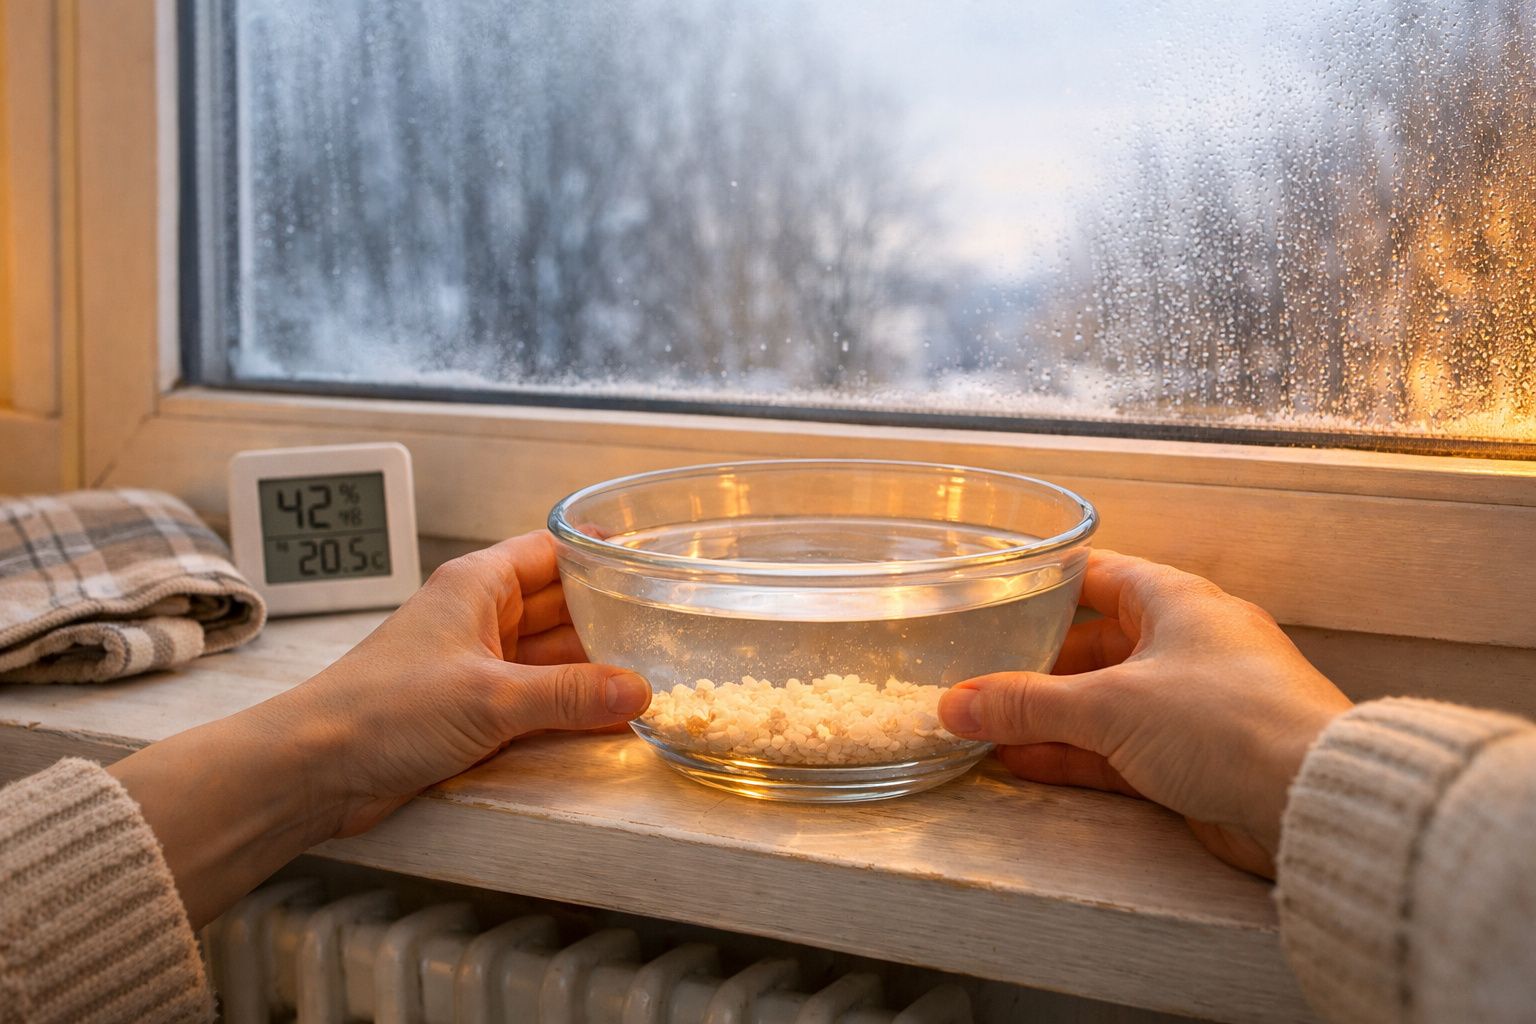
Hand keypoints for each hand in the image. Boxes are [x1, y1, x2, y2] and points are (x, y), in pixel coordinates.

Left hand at [110, 531, 648, 926]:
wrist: (314, 769)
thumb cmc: (382, 710)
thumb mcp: (490, 698)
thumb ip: (570, 694)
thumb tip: (639, 691)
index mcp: (477, 585)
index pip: (553, 551)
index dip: (600, 552)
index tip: (650, 557)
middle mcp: (479, 617)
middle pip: (561, 604)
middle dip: (609, 615)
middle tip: (671, 624)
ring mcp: (476, 664)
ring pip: (552, 654)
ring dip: (592, 666)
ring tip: (655, 671)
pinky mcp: (471, 709)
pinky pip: (535, 696)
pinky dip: (568, 703)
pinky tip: (608, 714)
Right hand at [938, 550, 1350, 876]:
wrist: (1313, 799)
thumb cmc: (1228, 721)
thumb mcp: (1110, 705)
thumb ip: (1026, 706)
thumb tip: (955, 706)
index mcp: (1175, 600)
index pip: (1097, 575)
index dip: (1043, 582)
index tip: (993, 594)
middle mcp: (1186, 643)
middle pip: (1093, 645)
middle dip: (1034, 667)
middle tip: (976, 680)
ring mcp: (1193, 702)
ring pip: (1103, 702)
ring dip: (1048, 718)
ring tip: (984, 729)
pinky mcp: (1196, 757)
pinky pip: (1120, 748)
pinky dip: (1075, 754)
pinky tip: (1023, 764)